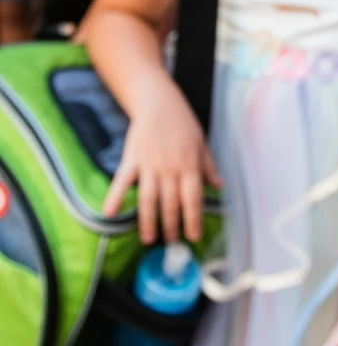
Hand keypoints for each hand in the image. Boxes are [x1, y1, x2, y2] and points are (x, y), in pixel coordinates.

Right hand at [103, 91, 220, 244]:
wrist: (158, 103)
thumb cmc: (183, 123)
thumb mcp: (201, 143)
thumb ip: (208, 166)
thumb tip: (219, 186)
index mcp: (189, 164)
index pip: (193, 197)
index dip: (193, 218)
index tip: (194, 236)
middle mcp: (170, 167)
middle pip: (171, 202)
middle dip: (172, 225)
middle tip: (171, 242)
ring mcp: (149, 164)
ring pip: (149, 198)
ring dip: (148, 221)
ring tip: (149, 238)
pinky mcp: (131, 160)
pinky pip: (122, 181)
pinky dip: (115, 197)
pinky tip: (110, 213)